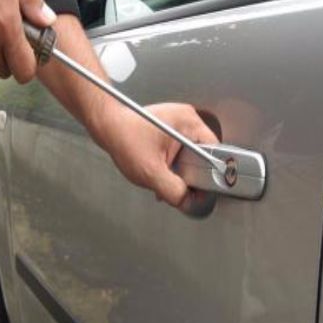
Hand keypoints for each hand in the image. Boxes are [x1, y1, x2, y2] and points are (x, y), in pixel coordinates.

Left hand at [96, 102, 219, 207]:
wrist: (107, 125)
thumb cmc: (124, 138)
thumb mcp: (151, 172)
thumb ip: (174, 191)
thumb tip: (190, 203)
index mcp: (189, 122)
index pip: (215, 152)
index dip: (210, 174)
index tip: (202, 189)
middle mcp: (187, 119)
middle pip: (204, 155)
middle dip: (191, 174)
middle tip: (180, 185)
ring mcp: (179, 122)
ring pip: (191, 155)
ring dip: (181, 171)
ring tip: (165, 176)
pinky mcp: (170, 128)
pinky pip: (181, 150)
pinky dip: (173, 164)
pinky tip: (161, 172)